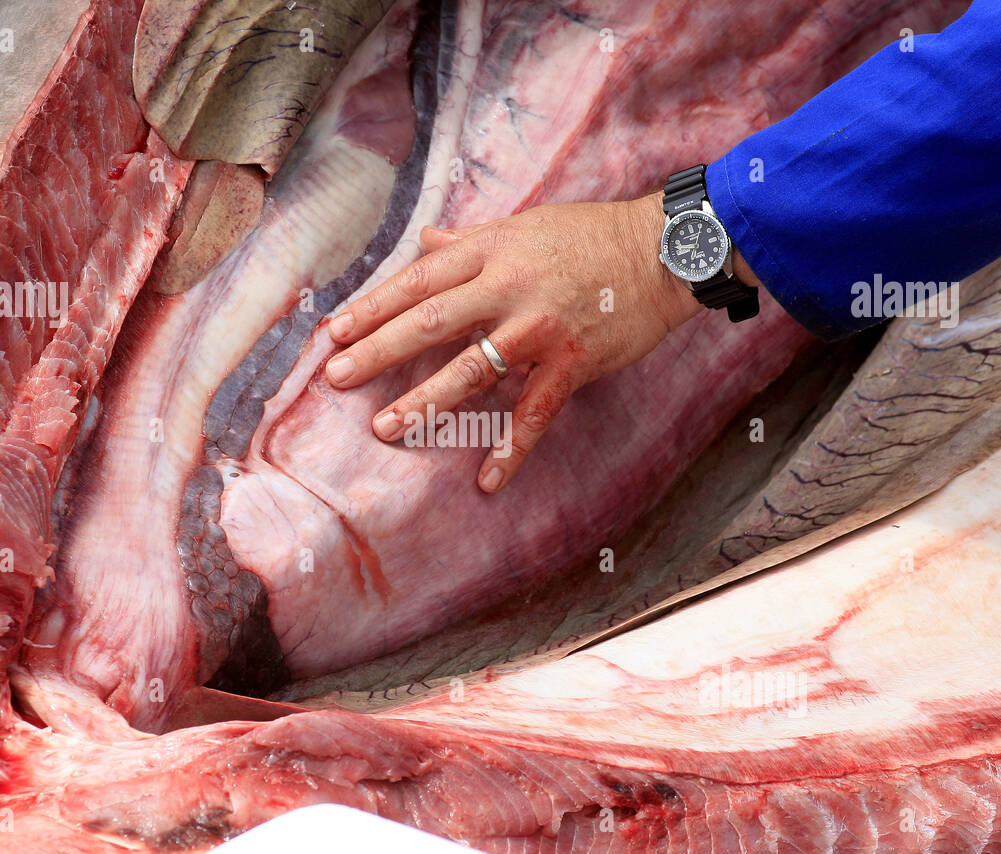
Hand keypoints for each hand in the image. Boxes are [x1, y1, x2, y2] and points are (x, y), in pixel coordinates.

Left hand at [323, 192, 745, 491]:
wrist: (665, 249)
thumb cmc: (592, 235)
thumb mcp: (525, 225)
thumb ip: (470, 240)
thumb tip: (424, 243)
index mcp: (492, 251)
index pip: (419, 280)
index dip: (374, 305)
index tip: (335, 330)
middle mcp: (509, 287)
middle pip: (431, 321)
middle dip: (379, 350)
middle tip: (336, 377)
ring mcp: (540, 328)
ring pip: (473, 368)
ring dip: (426, 400)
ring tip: (385, 427)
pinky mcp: (573, 361)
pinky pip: (535, 412)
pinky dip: (512, 448)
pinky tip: (486, 480)